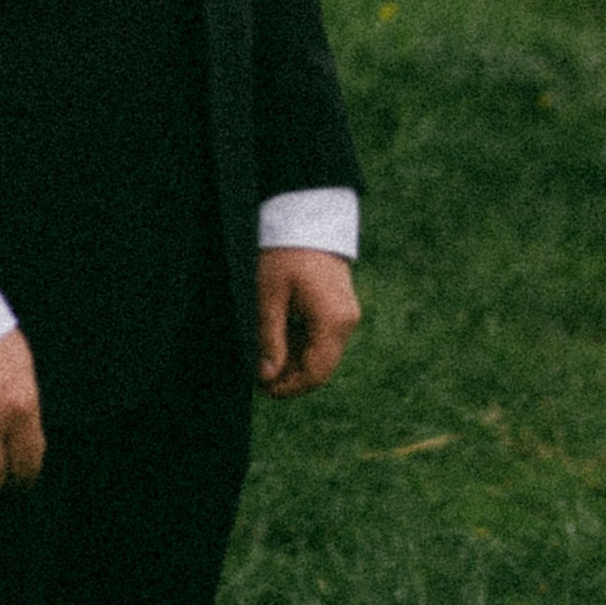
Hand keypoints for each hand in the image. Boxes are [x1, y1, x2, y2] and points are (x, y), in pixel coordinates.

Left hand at [256, 246, 359, 399]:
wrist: (306, 214)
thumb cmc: (284, 251)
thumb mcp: (269, 294)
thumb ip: (270, 337)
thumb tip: (267, 376)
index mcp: (333, 322)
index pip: (315, 373)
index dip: (289, 387)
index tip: (262, 390)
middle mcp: (347, 322)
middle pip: (320, 366)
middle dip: (290, 376)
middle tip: (258, 376)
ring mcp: (346, 314)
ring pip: (322, 353)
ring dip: (295, 360)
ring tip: (264, 356)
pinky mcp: (340, 305)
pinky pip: (323, 336)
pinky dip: (302, 343)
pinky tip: (278, 338)